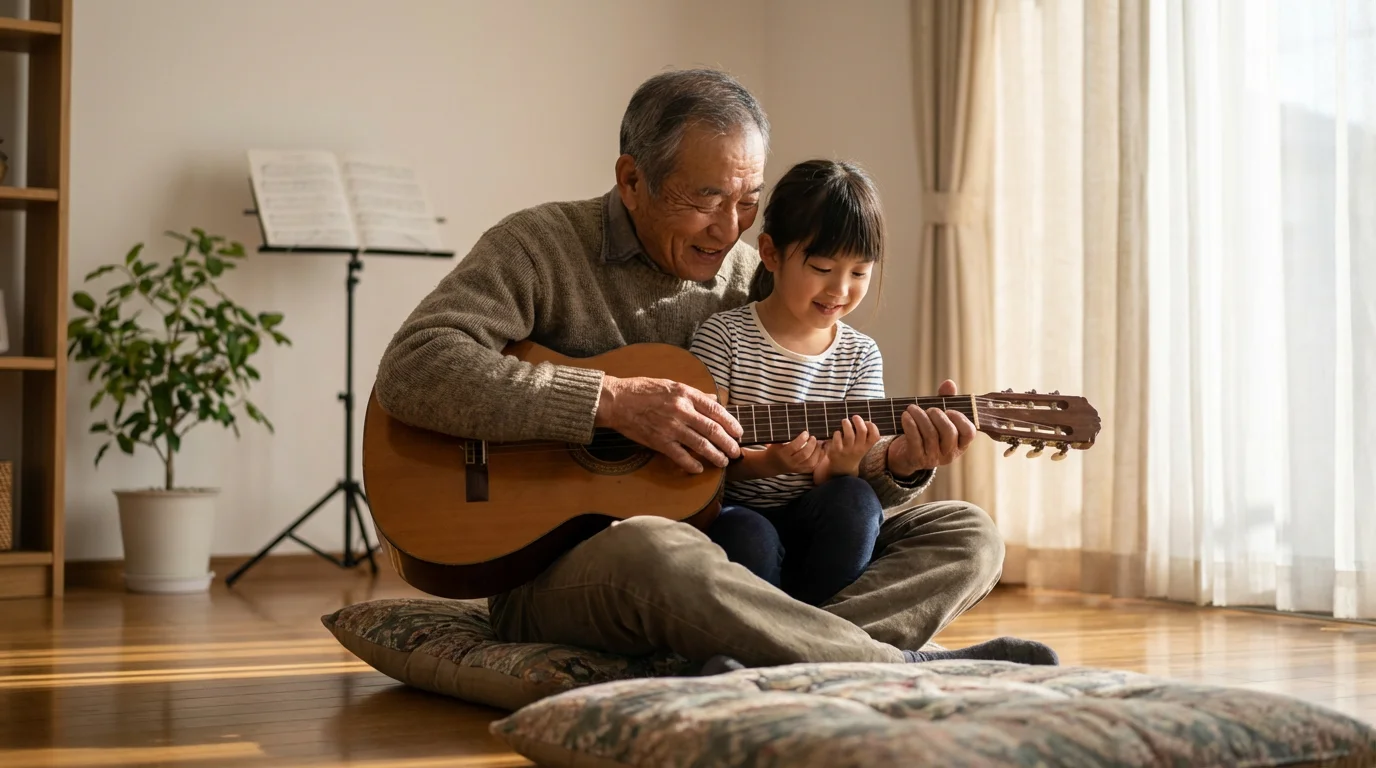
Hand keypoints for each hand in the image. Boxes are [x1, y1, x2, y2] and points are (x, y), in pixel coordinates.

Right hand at [595, 374, 741, 473]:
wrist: (617, 401)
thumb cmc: (643, 390)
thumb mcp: (672, 384)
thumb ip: (695, 394)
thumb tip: (714, 400)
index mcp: (685, 394)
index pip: (715, 410)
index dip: (731, 422)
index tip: (738, 432)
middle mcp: (681, 410)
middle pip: (712, 430)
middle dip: (727, 443)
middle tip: (735, 451)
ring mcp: (670, 427)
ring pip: (700, 445)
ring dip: (715, 455)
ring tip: (723, 462)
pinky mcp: (659, 441)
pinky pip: (680, 456)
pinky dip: (691, 464)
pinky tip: (699, 468)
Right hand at [763, 431, 823, 474]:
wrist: (771, 464)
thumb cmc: (775, 450)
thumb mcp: (776, 442)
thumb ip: (785, 436)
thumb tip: (798, 423)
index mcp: (782, 454)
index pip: (794, 447)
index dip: (801, 439)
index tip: (806, 432)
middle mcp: (790, 462)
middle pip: (804, 455)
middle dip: (812, 445)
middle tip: (814, 437)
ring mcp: (796, 468)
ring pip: (811, 462)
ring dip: (817, 451)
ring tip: (819, 443)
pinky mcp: (801, 471)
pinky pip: (813, 466)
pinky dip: (819, 458)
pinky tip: (821, 451)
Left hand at [818, 415, 881, 478]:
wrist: (842, 468)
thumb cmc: (853, 452)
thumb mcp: (863, 447)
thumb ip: (865, 436)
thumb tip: (861, 420)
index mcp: (866, 447)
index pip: (875, 436)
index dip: (872, 426)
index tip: (867, 422)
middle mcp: (858, 448)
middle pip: (862, 431)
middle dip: (858, 421)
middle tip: (854, 417)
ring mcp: (847, 450)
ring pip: (849, 434)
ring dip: (846, 424)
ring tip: (845, 421)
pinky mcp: (836, 451)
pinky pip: (837, 438)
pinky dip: (837, 433)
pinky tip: (838, 433)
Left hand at [886, 379, 975, 476]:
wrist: (905, 453)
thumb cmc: (926, 431)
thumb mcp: (938, 417)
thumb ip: (946, 400)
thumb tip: (949, 383)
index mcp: (960, 444)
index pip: (969, 433)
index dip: (960, 419)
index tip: (949, 410)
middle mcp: (949, 453)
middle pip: (949, 433)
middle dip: (938, 416)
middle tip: (930, 409)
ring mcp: (933, 458)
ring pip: (930, 435)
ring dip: (920, 417)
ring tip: (912, 408)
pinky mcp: (916, 458)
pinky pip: (915, 439)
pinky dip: (910, 424)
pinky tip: (905, 415)